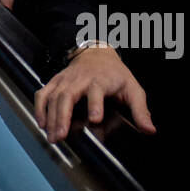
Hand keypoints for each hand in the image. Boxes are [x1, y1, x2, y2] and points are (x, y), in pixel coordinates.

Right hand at [33, 46, 154, 142]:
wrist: (96, 54)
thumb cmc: (116, 75)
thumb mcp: (133, 89)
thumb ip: (140, 110)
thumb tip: (149, 130)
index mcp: (101, 80)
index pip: (97, 90)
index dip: (95, 103)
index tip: (94, 119)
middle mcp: (80, 79)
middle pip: (68, 95)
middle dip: (63, 116)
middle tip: (61, 136)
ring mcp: (65, 80)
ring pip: (54, 96)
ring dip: (51, 117)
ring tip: (52, 136)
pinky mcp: (55, 82)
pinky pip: (43, 93)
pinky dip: (39, 107)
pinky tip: (41, 123)